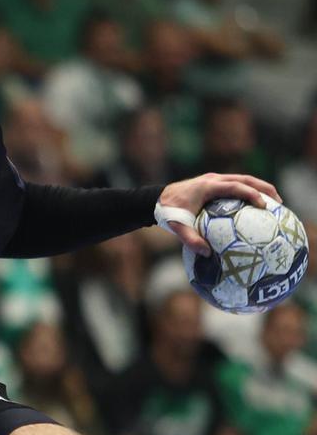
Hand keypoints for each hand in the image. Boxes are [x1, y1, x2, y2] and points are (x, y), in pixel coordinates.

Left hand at [156, 172, 281, 253]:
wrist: (155, 200)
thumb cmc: (167, 213)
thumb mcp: (177, 227)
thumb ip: (191, 240)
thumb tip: (207, 254)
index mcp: (208, 186)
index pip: (236, 187)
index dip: (252, 194)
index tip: (264, 206)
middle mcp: (213, 179)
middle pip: (246, 180)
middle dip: (264, 189)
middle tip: (279, 203)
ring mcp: (214, 180)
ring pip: (243, 180)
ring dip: (259, 189)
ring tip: (273, 203)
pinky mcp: (213, 185)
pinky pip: (235, 186)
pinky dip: (248, 193)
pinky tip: (255, 208)